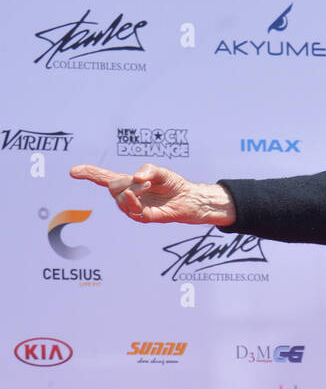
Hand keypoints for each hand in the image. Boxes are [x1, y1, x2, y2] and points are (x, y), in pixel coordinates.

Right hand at [69, 163, 234, 225]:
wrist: (189, 200)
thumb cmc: (173, 184)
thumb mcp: (161, 171)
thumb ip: (148, 170)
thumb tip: (136, 178)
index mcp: (128, 183)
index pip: (103, 178)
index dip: (88, 174)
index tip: (73, 171)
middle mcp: (128, 196)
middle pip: (112, 189)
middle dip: (125, 182)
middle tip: (147, 181)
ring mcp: (135, 208)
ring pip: (122, 201)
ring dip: (134, 191)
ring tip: (150, 187)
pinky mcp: (146, 218)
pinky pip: (134, 213)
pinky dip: (136, 203)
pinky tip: (142, 195)